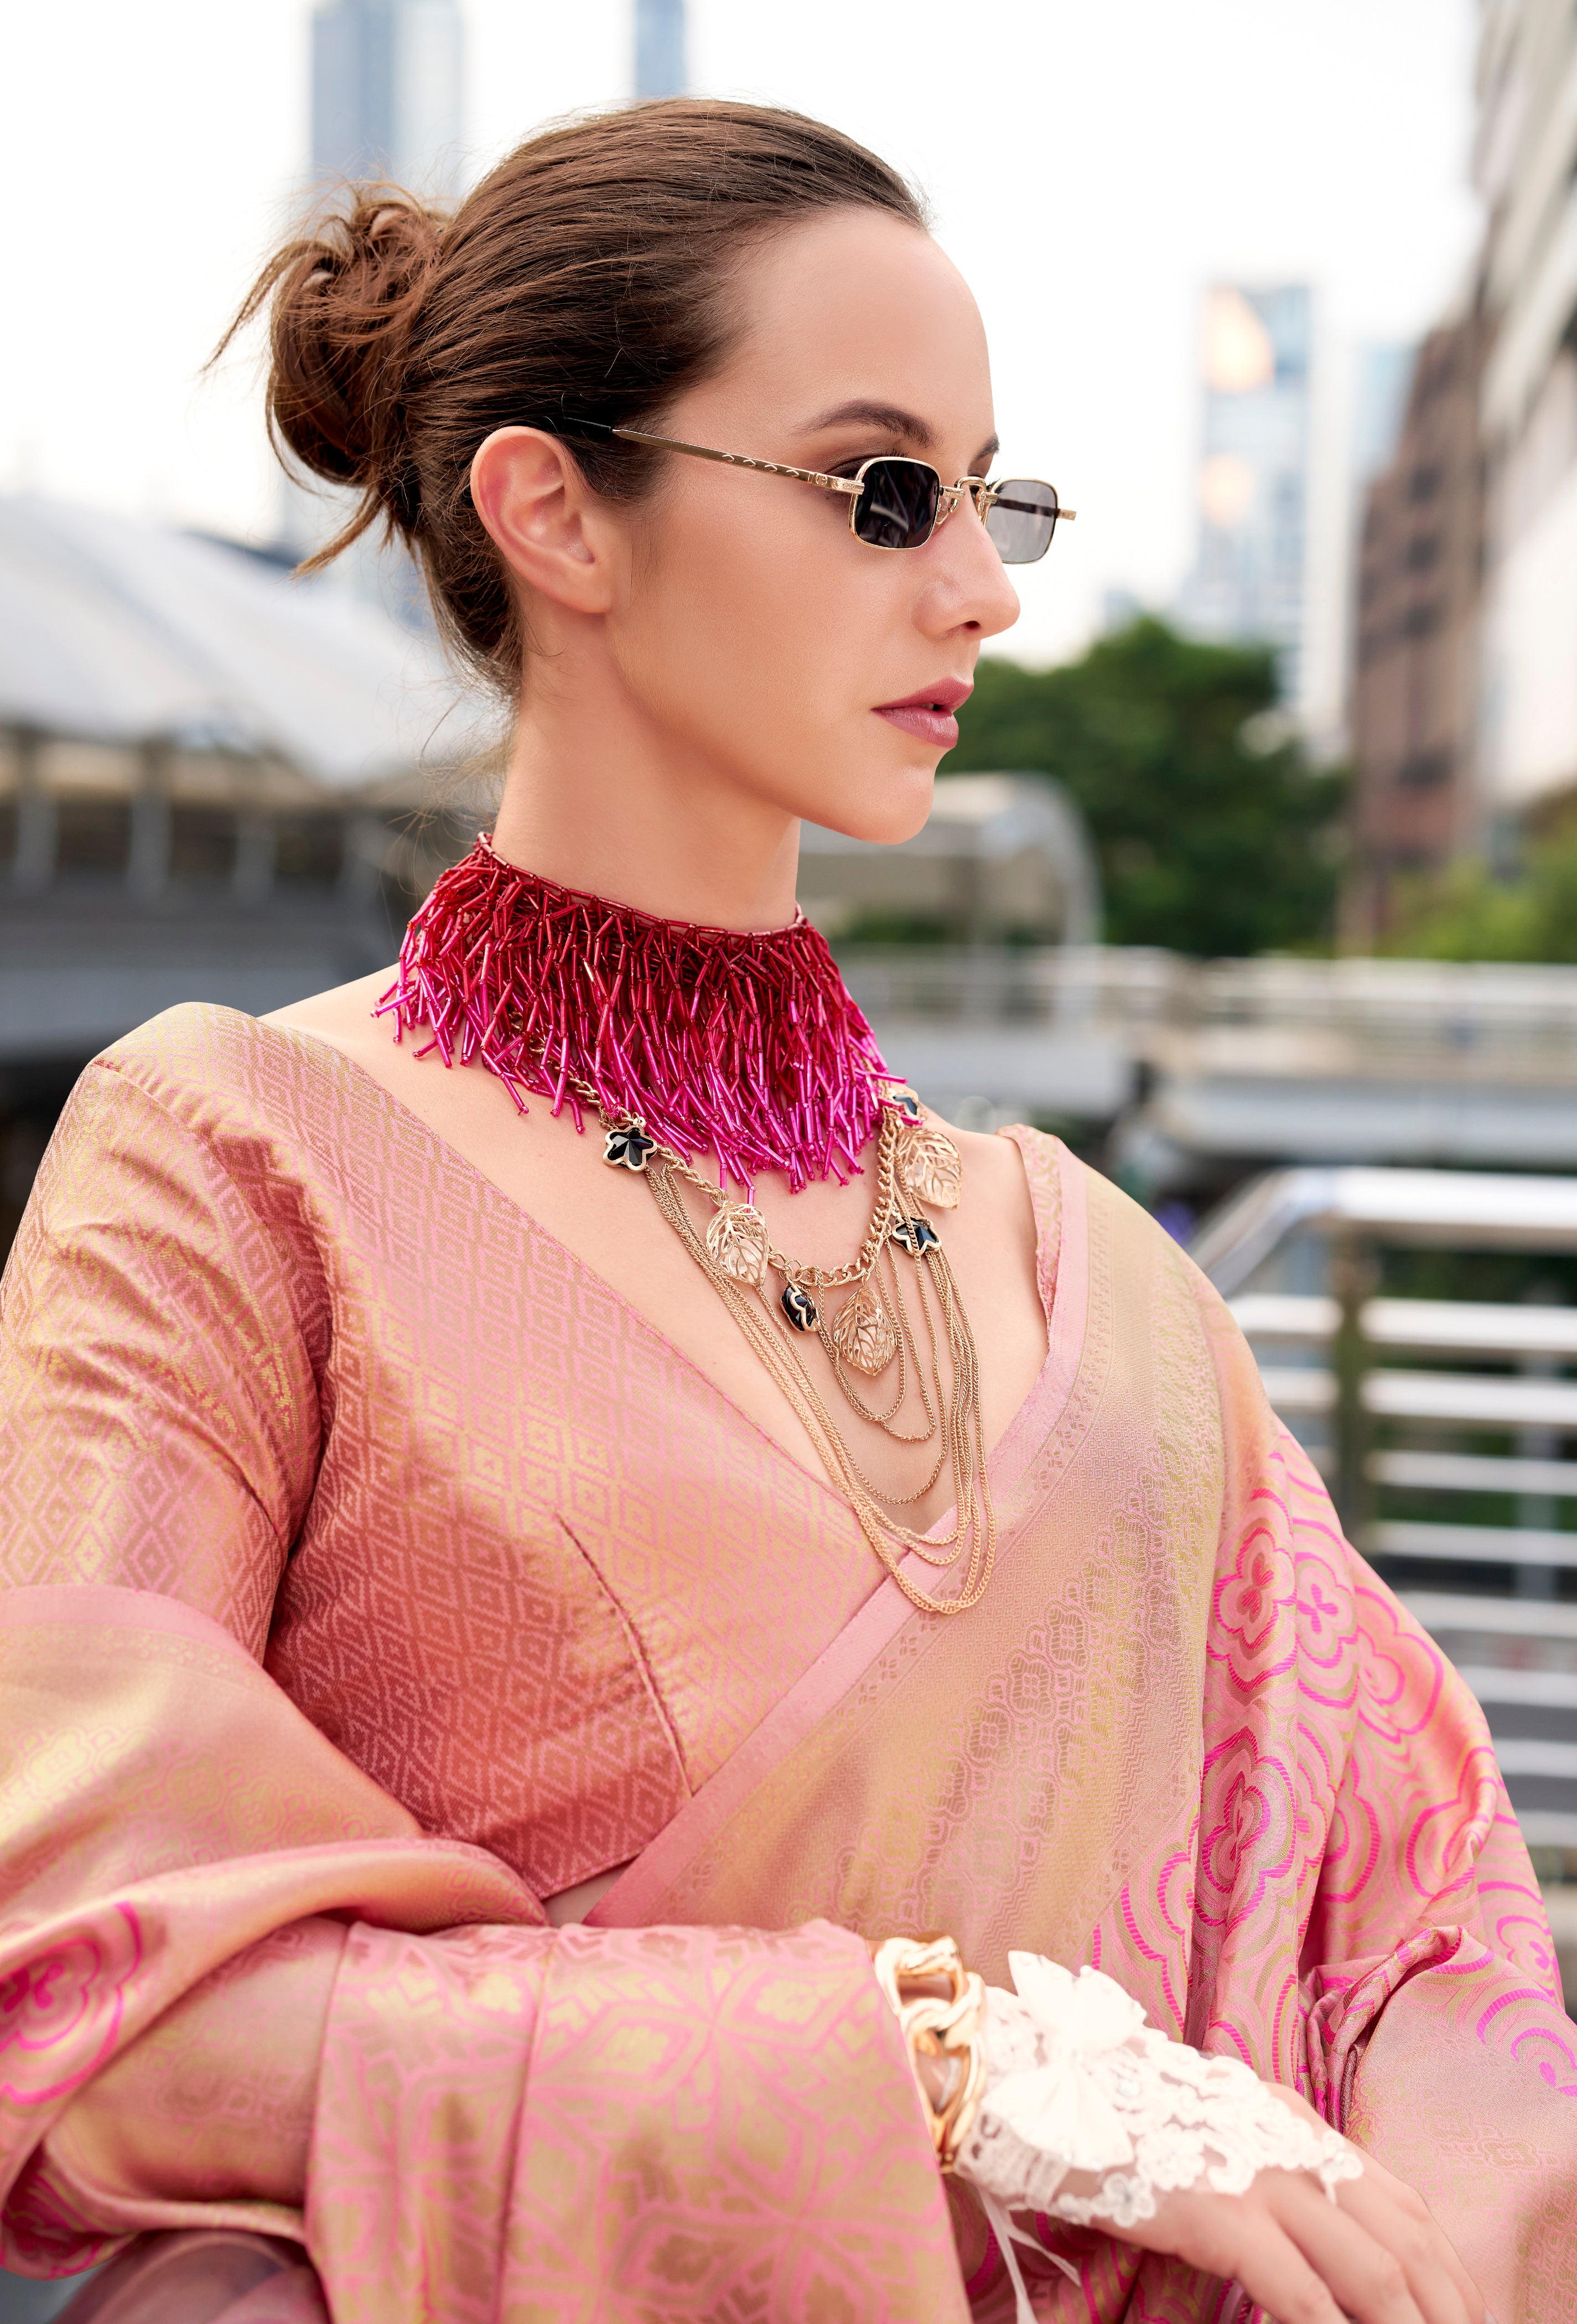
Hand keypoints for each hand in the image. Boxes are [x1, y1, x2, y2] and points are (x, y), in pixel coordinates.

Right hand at [1097, 2088, 1487, 2323]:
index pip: (1401, 2200)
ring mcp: (1257, 2172)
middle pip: (1405, 2238)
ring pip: (1372, 2270)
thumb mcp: (1210, 2136)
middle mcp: (1290, 2138)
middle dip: (1445, 2309)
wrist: (1038, 2083)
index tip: (1462, 2315)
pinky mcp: (1217, 2210)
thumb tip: (1305, 2251)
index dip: (1444, 2267)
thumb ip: (1265, 2176)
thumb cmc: (1112, 2121)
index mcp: (1293, 2118)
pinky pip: (1298, 2291)